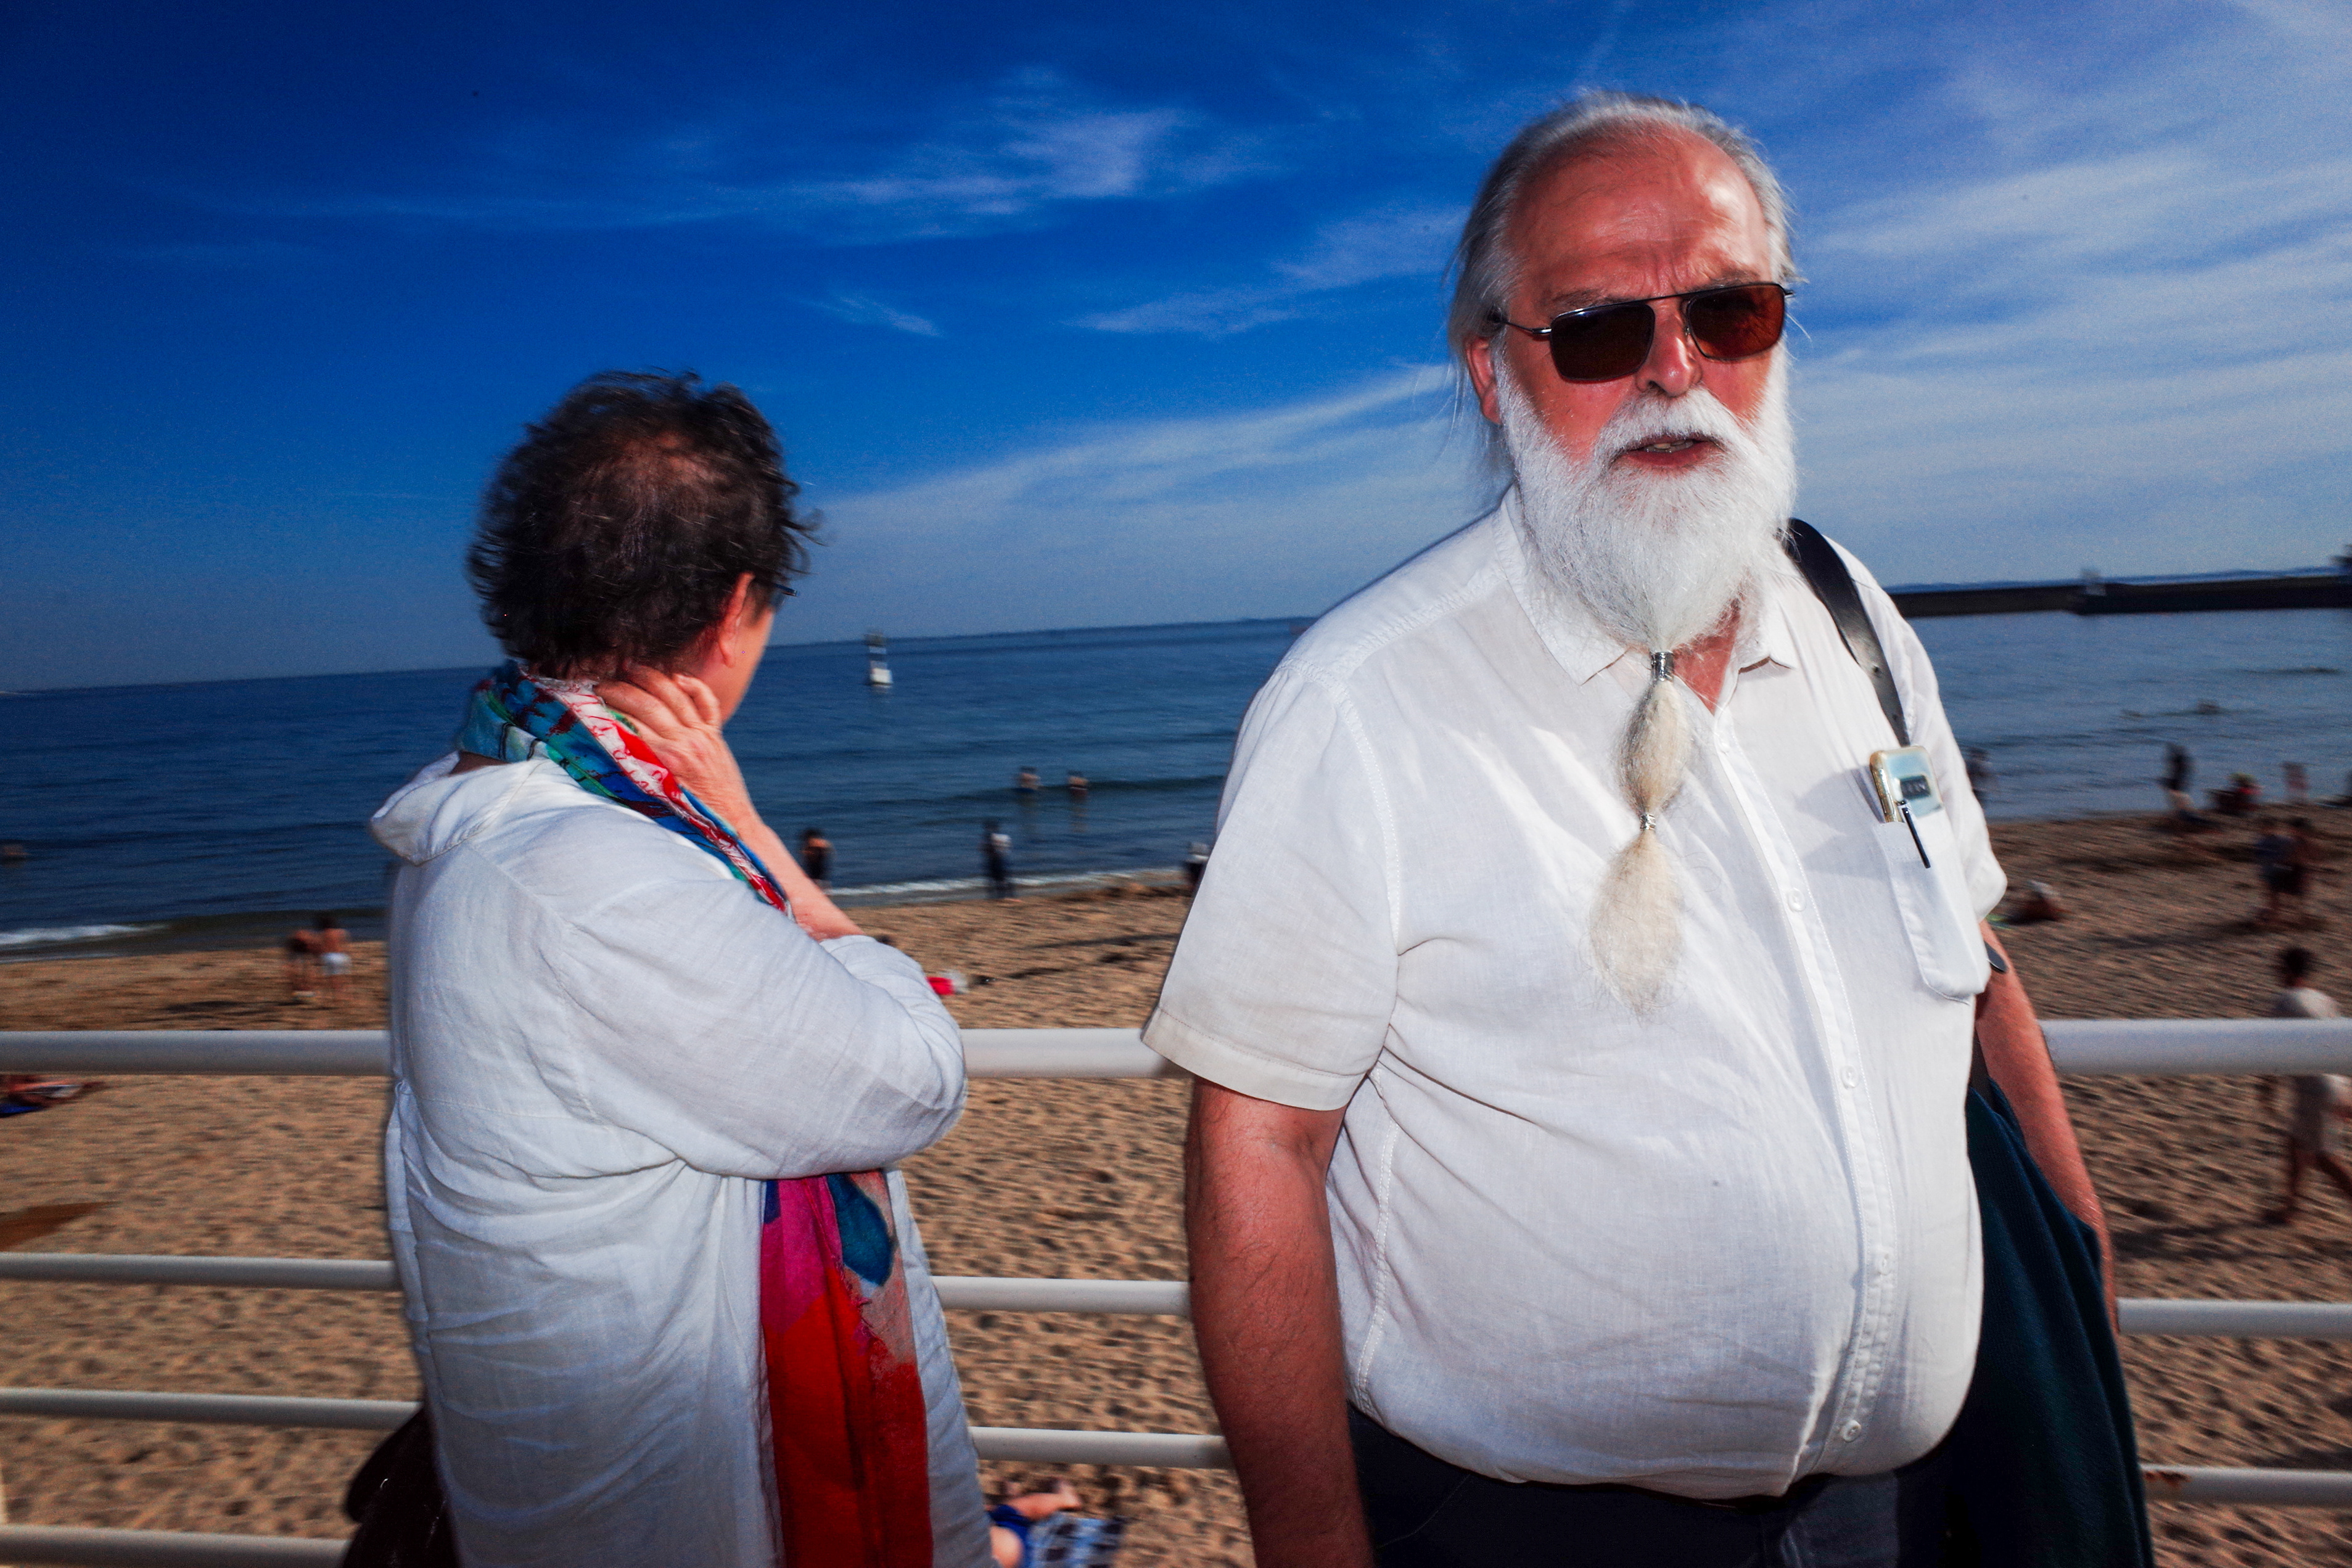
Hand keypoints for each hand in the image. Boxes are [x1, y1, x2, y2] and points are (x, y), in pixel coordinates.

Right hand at [597, 668, 752, 824]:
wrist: (731, 824)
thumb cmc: (688, 818)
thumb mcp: (653, 798)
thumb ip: (632, 772)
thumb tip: (604, 748)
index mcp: (666, 759)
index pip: (628, 723)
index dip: (605, 710)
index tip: (588, 701)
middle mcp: (686, 741)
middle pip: (647, 703)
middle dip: (620, 689)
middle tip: (600, 684)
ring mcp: (703, 735)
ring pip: (674, 694)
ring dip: (650, 677)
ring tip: (629, 667)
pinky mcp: (716, 734)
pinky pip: (706, 701)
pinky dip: (692, 685)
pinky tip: (676, 677)